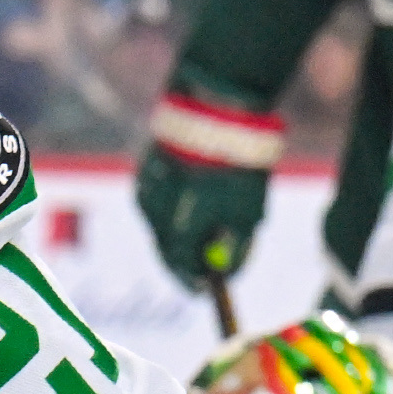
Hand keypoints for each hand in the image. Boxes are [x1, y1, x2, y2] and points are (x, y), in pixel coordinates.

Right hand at [140, 89, 281, 288]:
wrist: (214, 105)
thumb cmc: (238, 164)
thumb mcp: (248, 213)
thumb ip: (237, 249)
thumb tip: (228, 273)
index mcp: (180, 228)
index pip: (182, 268)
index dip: (196, 280)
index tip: (208, 288)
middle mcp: (155, 214)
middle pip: (166, 249)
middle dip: (185, 259)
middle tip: (204, 264)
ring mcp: (145, 190)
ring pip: (160, 225)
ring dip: (178, 229)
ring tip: (205, 217)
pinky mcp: (144, 171)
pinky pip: (158, 201)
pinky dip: (173, 206)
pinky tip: (193, 192)